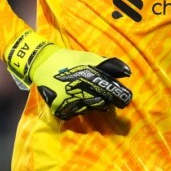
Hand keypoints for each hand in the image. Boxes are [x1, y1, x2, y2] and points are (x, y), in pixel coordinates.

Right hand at [6, 34, 132, 119]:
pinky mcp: (61, 109)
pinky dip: (79, 107)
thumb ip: (109, 65)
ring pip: (90, 108)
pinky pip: (77, 113)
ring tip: (87, 94)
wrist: (42, 63)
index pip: (110, 90)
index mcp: (89, 76)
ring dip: (92, 103)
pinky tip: (76, 98)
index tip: (126, 99)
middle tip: (107, 98)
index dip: (121, 96)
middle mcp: (80, 90)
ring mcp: (69, 102)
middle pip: (102, 102)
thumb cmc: (70, 59)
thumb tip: (128, 72)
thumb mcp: (89, 57)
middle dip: (107, 100)